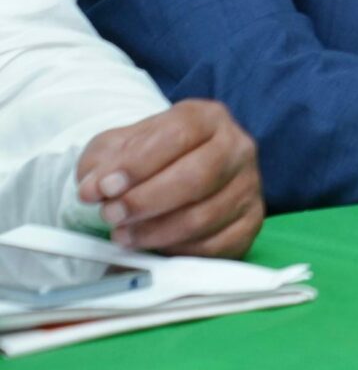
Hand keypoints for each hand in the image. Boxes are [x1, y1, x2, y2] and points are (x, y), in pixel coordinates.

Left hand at [75, 99, 263, 257]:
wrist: (176, 173)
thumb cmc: (147, 159)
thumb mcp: (117, 147)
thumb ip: (101, 163)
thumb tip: (93, 189)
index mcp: (207, 118)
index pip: (178, 135)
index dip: (138, 164)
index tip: (104, 188)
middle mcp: (237, 147)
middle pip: (197, 177)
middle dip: (146, 201)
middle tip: (111, 215)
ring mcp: (249, 185)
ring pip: (204, 216)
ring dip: (155, 232)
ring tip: (123, 235)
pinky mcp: (252, 221)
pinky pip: (217, 245)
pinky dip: (180, 251)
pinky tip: (156, 247)